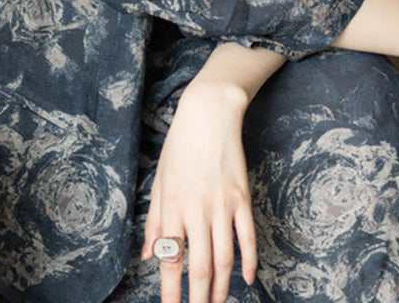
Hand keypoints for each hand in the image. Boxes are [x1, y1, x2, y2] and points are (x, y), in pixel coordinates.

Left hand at [141, 81, 256, 302]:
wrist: (209, 115)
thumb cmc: (180, 146)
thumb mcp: (160, 181)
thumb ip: (155, 220)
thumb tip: (149, 255)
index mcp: (173, 208)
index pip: (171, 262)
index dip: (171, 293)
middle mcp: (198, 211)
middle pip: (200, 269)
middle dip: (199, 300)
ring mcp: (223, 206)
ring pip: (225, 259)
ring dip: (222, 289)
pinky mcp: (242, 198)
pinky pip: (248, 237)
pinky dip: (249, 262)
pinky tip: (246, 280)